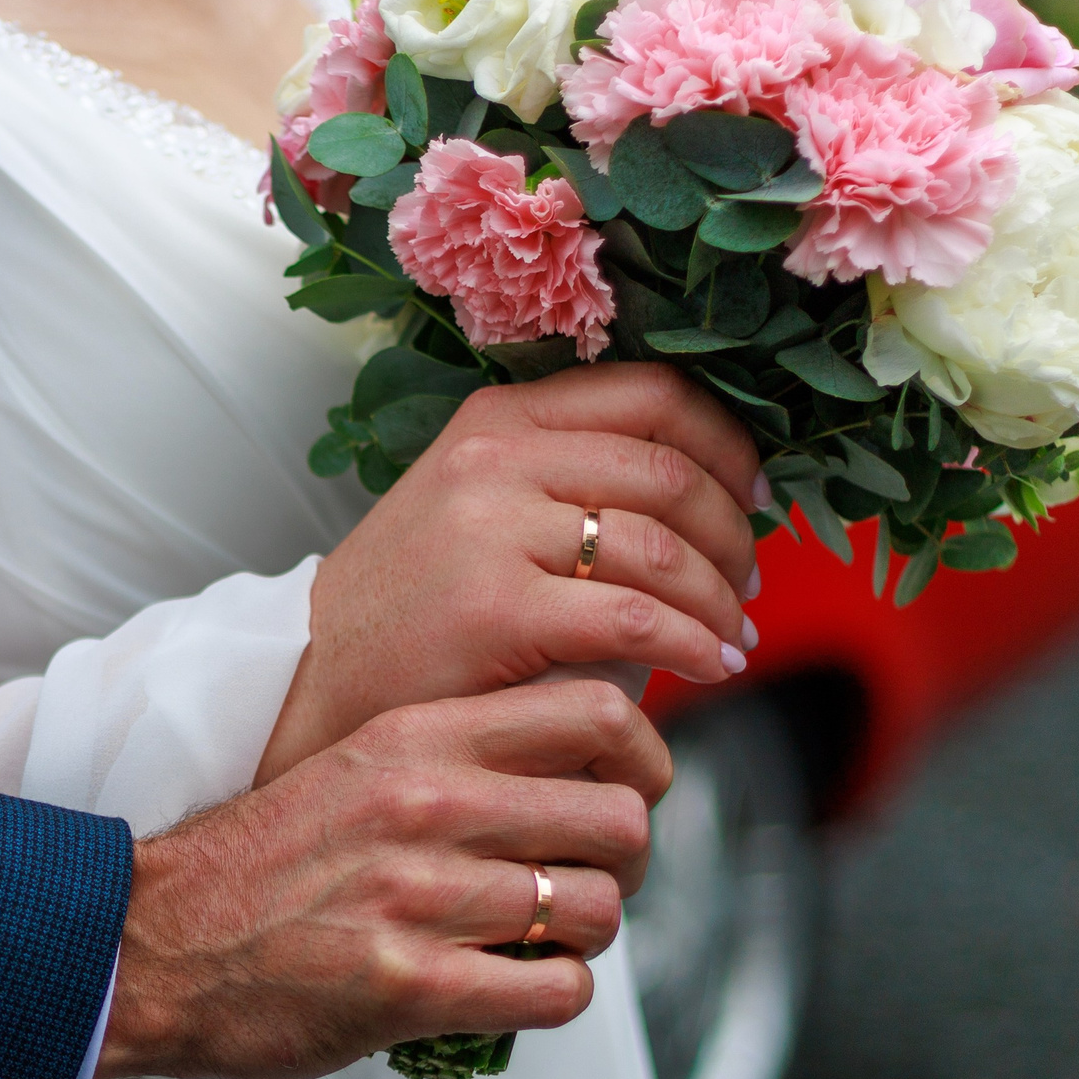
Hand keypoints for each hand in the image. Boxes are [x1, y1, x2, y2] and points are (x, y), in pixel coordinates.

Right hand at [100, 681, 668, 1078]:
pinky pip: (557, 989)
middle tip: (590, 881)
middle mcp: (427, 805)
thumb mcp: (356, 767)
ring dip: (587, 935)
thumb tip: (570, 763)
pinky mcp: (411, 986)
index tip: (626, 792)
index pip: (595, 712)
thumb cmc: (260, 864)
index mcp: (416, 738)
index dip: (640, 760)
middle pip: (619, 818)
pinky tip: (518, 985)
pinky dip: (557, 994)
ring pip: (598, 909)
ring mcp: (420, 897)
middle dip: (623, 862)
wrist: (152, 943)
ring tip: (545, 940)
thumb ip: (454, 757)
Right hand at [256, 362, 765, 783]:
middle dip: (735, 535)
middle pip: (670, 472)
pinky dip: (692, 642)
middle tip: (750, 586)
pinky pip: (636, 615)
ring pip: (662, 546)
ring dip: (721, 600)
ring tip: (734, 638)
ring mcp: (490, 527)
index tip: (757, 498)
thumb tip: (707, 492)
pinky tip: (706, 666)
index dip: (729, 445)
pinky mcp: (495, 605)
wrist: (321, 683)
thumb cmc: (417, 609)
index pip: (654, 395)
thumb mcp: (480, 508)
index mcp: (500, 417)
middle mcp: (494, 456)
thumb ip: (570, 482)